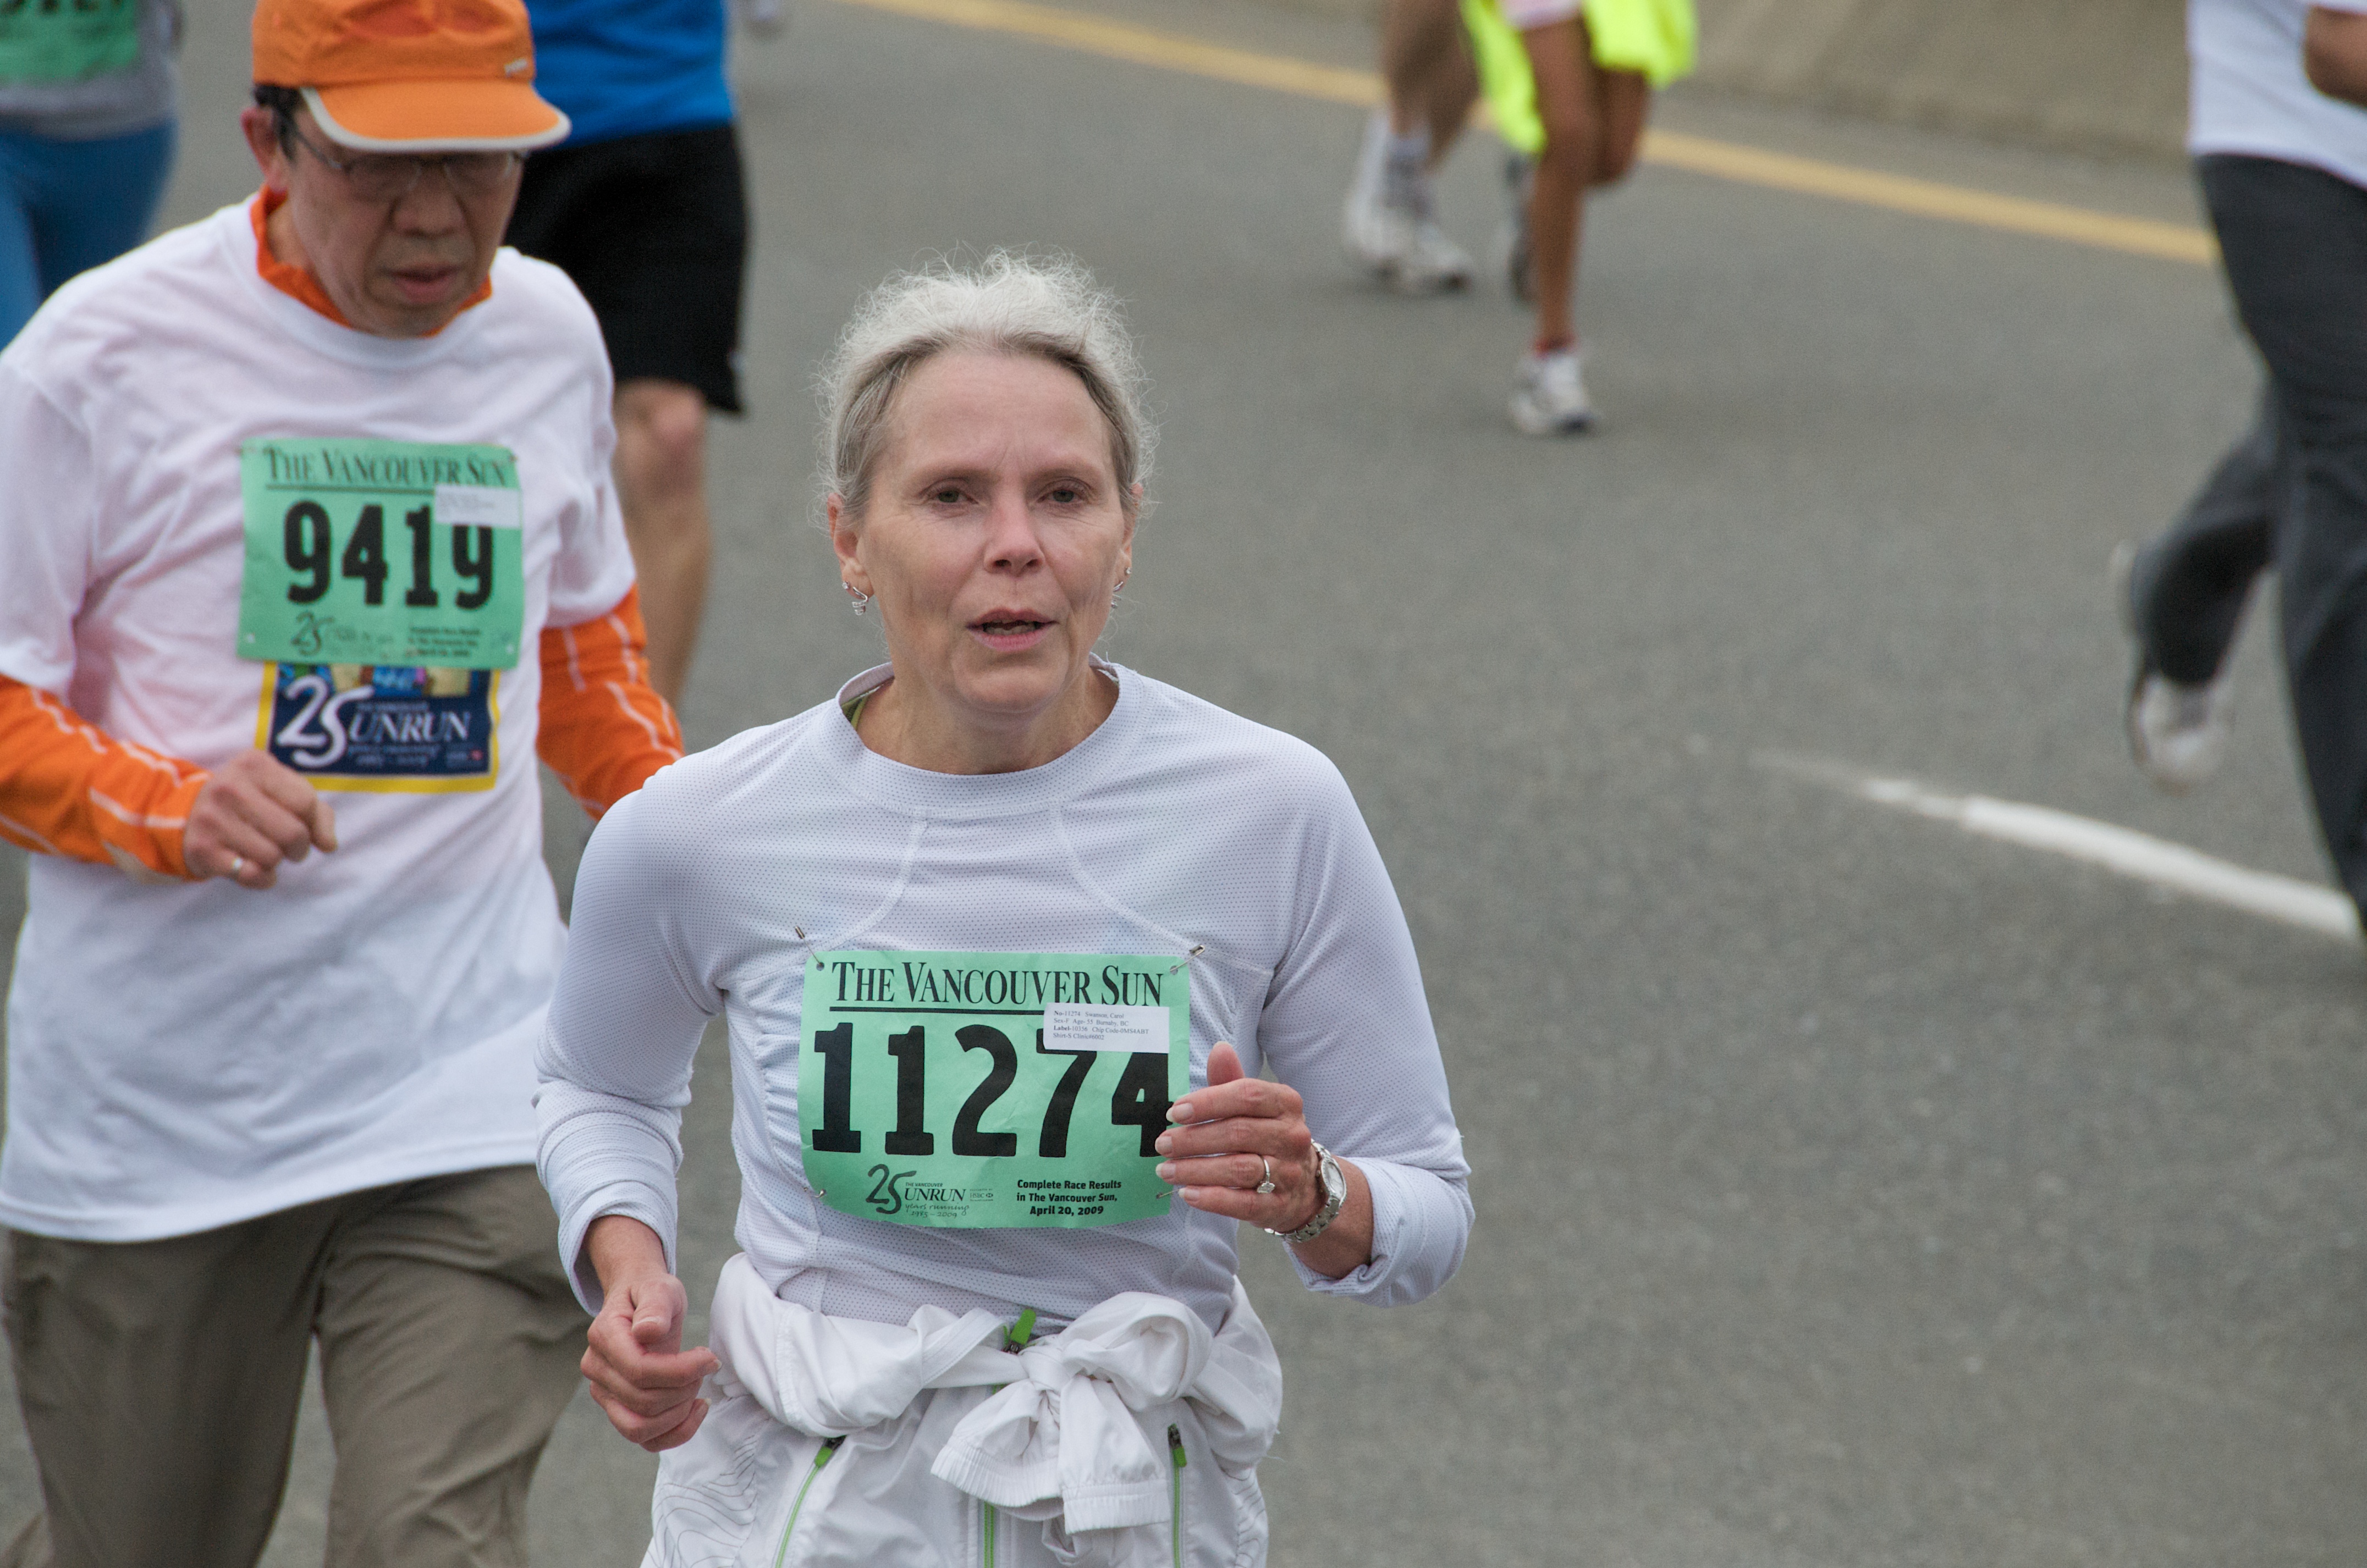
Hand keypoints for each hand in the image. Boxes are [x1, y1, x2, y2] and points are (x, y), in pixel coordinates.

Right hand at [183, 750, 336, 887]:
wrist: (188, 815)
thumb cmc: (250, 802)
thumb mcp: (283, 792)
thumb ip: (317, 813)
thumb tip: (329, 845)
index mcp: (254, 765)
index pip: (305, 802)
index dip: (312, 822)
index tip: (302, 826)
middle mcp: (230, 787)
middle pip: (292, 833)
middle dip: (299, 848)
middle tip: (289, 848)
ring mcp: (212, 818)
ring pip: (272, 857)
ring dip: (277, 863)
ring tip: (264, 852)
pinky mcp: (202, 849)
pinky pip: (250, 875)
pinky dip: (261, 879)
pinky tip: (254, 869)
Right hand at [582, 1215, 720, 1452]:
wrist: (639, 1304)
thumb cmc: (651, 1294)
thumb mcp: (661, 1288)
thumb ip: (655, 1306)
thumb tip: (647, 1330)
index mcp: (603, 1337)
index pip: (640, 1370)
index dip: (681, 1371)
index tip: (709, 1357)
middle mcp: (596, 1370)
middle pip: (643, 1401)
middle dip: (684, 1389)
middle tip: (705, 1366)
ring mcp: (604, 1394)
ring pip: (639, 1428)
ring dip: (679, 1414)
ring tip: (698, 1387)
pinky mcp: (618, 1410)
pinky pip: (644, 1439)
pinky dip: (675, 1433)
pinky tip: (696, 1409)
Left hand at [1154, 1042, 1325, 1232]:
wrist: (1305, 1184)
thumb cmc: (1268, 1135)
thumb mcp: (1255, 1105)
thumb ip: (1232, 1080)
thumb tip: (1219, 1049)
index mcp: (1286, 1103)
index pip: (1246, 1096)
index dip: (1208, 1102)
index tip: (1174, 1112)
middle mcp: (1292, 1136)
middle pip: (1238, 1133)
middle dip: (1193, 1139)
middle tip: (1162, 1143)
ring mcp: (1289, 1173)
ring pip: (1238, 1169)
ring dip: (1196, 1170)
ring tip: (1165, 1169)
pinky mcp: (1280, 1205)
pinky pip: (1244, 1204)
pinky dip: (1213, 1199)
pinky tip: (1188, 1193)